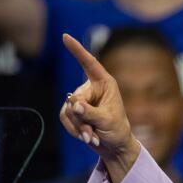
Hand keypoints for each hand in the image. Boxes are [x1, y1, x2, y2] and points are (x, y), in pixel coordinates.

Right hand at [59, 34, 140, 172]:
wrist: (115, 146)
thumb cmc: (117, 130)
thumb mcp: (107, 121)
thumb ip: (90, 112)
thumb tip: (72, 104)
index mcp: (104, 83)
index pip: (89, 63)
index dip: (77, 50)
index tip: (65, 36)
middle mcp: (91, 88)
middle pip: (74, 98)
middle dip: (82, 118)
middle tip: (93, 132)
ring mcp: (80, 99)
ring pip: (68, 110)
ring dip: (79, 127)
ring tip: (93, 138)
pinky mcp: (72, 111)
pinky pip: (64, 118)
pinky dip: (74, 131)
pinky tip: (87, 138)